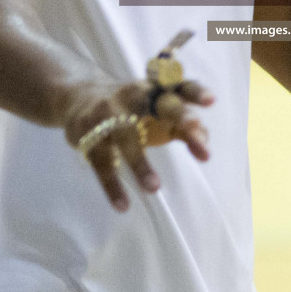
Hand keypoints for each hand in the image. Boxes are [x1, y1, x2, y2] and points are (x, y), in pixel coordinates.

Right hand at [61, 78, 214, 211]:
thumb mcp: (157, 112)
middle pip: (158, 103)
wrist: (79, 97)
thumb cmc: (132, 108)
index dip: (195, 92)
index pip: (180, 86)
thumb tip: (205, 145)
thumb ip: (183, 127)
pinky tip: (122, 204)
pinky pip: (101, 161)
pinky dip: (111, 184)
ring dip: (139, 162)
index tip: (211, 102)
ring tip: (154, 187)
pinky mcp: (87, 132)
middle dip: (177, 114)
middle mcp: (134, 94)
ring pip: (125, 136)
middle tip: (194, 129)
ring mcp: (108, 111)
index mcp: (155, 89)